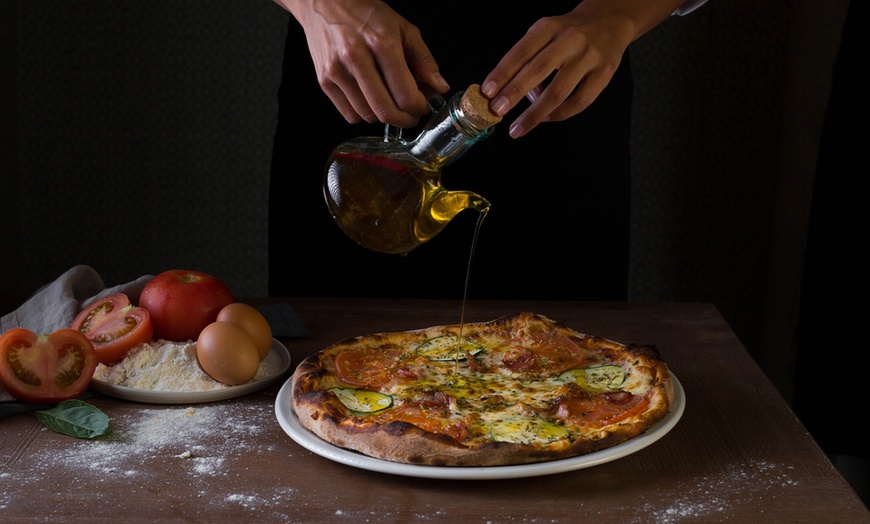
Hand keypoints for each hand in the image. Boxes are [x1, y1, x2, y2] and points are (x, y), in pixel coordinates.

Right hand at [277, 0, 449, 127]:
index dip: (419, 108)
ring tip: (389, 101)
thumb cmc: (366, 14)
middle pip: (386, 111)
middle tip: (410, 115)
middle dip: (404, 120)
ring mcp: (337, 71)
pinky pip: (349, 114)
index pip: (405, 95)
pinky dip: (364, 113)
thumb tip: (439, 87)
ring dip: (383, 116)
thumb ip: (424, 60)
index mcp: (382, 43)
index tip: (422, 106)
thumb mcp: (403, 28)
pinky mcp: (324, 80)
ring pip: (368, 116)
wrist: (324, 2)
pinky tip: (369, 98)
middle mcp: (356, 58)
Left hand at [481, 0, 683, 137]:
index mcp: (550, 27)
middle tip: (497, 111)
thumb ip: (528, 57)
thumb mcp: (546, 32)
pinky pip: (579, 101)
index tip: (487, 92)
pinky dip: (559, 114)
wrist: (610, 20)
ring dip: (534, 114)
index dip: (503, 73)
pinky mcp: (604, 73)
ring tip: (517, 127)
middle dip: (514, 93)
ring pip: (558, 92)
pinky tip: (545, 119)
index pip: (522, 51)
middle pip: (538, 70)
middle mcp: (570, 40)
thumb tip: (504, 91)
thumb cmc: (570, 31)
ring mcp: (589, 57)